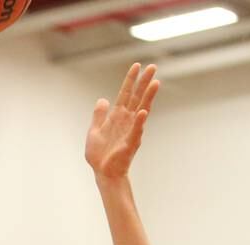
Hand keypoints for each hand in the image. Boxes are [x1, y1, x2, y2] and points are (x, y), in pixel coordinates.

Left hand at [86, 64, 159, 178]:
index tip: (137, 65)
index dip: (130, 80)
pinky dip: (139, 122)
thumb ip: (99, 115)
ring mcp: (130, 131)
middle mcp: (127, 121)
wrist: (103, 173)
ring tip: (155, 83)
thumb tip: (103, 99)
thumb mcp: (94, 130)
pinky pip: (136, 130)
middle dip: (144, 82)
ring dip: (148, 97)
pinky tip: (143, 112)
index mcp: (117, 117)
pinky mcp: (130, 143)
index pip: (126, 94)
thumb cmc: (100, 155)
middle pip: (137, 97)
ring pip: (141, 110)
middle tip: (153, 66)